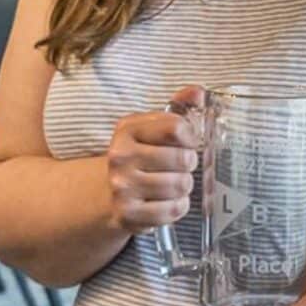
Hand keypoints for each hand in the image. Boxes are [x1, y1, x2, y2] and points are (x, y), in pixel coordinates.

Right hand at [106, 85, 201, 233]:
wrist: (107, 191)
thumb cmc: (139, 154)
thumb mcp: (151, 126)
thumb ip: (178, 105)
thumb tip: (198, 92)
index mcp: (127, 129)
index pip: (175, 127)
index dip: (190, 136)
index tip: (187, 142)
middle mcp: (120, 156)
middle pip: (182, 158)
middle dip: (188, 163)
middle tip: (181, 166)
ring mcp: (122, 187)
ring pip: (180, 185)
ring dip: (184, 186)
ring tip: (175, 183)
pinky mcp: (127, 214)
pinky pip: (172, 210)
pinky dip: (178, 207)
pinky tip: (170, 201)